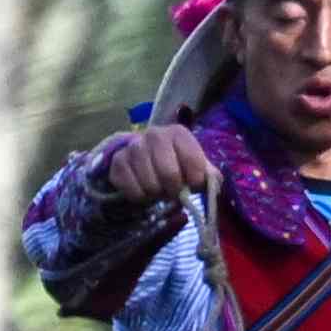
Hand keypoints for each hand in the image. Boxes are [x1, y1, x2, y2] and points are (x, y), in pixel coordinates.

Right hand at [93, 120, 214, 210]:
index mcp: (178, 133)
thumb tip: (213, 182)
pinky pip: (132, 191)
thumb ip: (209, 175)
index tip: (193, 185)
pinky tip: (144, 189)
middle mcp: (155, 134)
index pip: (192, 161)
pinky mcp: (118, 162)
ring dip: (157, 194)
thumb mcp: (196, 166)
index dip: (195, 180)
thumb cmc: (177, 163)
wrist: (145, 156)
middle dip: (174, 190)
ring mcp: (134, 147)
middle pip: (169, 175)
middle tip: (174, 191)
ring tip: (159, 188)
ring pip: (150, 185)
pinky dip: (140, 197)